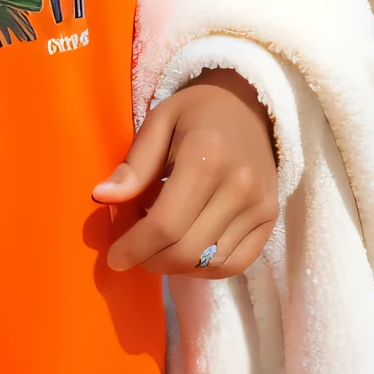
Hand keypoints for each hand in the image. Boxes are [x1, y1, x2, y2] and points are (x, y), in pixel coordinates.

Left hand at [93, 68, 277, 277]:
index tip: (115, 257)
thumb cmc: (196, 112)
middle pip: (187, 251)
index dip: (135, 248)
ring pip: (210, 263)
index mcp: (205, 157)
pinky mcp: (272, 218)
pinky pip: (236, 263)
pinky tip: (188, 254)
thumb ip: (134, 165)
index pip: (165, 224)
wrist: (250, 104)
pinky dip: (206, 269)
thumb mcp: (158, 123)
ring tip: (159, 248)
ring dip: (176, 266)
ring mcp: (260, 205)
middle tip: (134, 253)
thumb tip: (101, 197)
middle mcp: (239, 186)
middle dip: (152, 260)